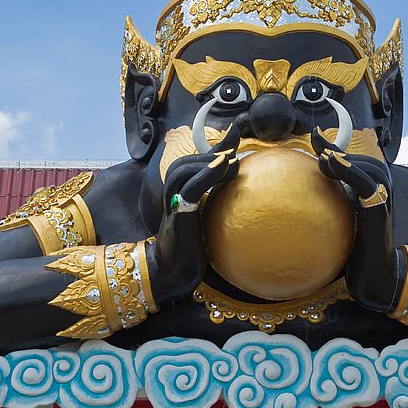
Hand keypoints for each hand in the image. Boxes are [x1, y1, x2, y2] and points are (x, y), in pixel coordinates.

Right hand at [149, 125, 240, 302]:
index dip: (212, 147)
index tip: (234, 132)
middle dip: (208, 152)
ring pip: (180, 170)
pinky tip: (223, 166)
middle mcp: (172, 197)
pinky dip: (206, 174)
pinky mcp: (178, 217)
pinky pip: (190, 189)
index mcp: (179, 196)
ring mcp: (173, 206)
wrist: (175, 274)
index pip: (191, 163)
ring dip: (206, 160)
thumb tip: (236, 186)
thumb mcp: (208, 221)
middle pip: (182, 163)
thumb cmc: (192, 250)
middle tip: (232, 151)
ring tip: (229, 159)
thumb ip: (216, 202)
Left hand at [312, 127, 400, 311]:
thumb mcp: (339, 224)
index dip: (335, 146)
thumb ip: (329, 205)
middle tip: (316, 145)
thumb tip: (302, 194)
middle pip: (362, 160)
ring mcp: (383, 198)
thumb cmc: (356, 253)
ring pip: (367, 167)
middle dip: (338, 150)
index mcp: (372, 192)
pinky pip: (365, 182)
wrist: (375, 274)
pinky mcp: (379, 206)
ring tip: (322, 157)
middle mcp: (381, 191)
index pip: (353, 162)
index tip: (314, 134)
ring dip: (343, 159)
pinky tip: (331, 162)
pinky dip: (349, 169)